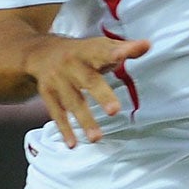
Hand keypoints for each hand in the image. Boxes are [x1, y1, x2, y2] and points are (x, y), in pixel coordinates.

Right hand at [22, 34, 150, 146]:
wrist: (42, 52)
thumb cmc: (82, 52)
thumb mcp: (100, 46)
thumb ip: (125, 48)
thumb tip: (147, 45)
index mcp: (89, 51)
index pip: (103, 52)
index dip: (115, 53)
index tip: (124, 55)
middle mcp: (72, 65)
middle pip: (89, 81)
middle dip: (102, 96)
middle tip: (115, 111)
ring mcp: (58, 80)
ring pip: (73, 102)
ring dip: (85, 120)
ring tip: (97, 137)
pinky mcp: (48, 94)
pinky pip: (57, 113)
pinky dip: (65, 129)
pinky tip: (73, 143)